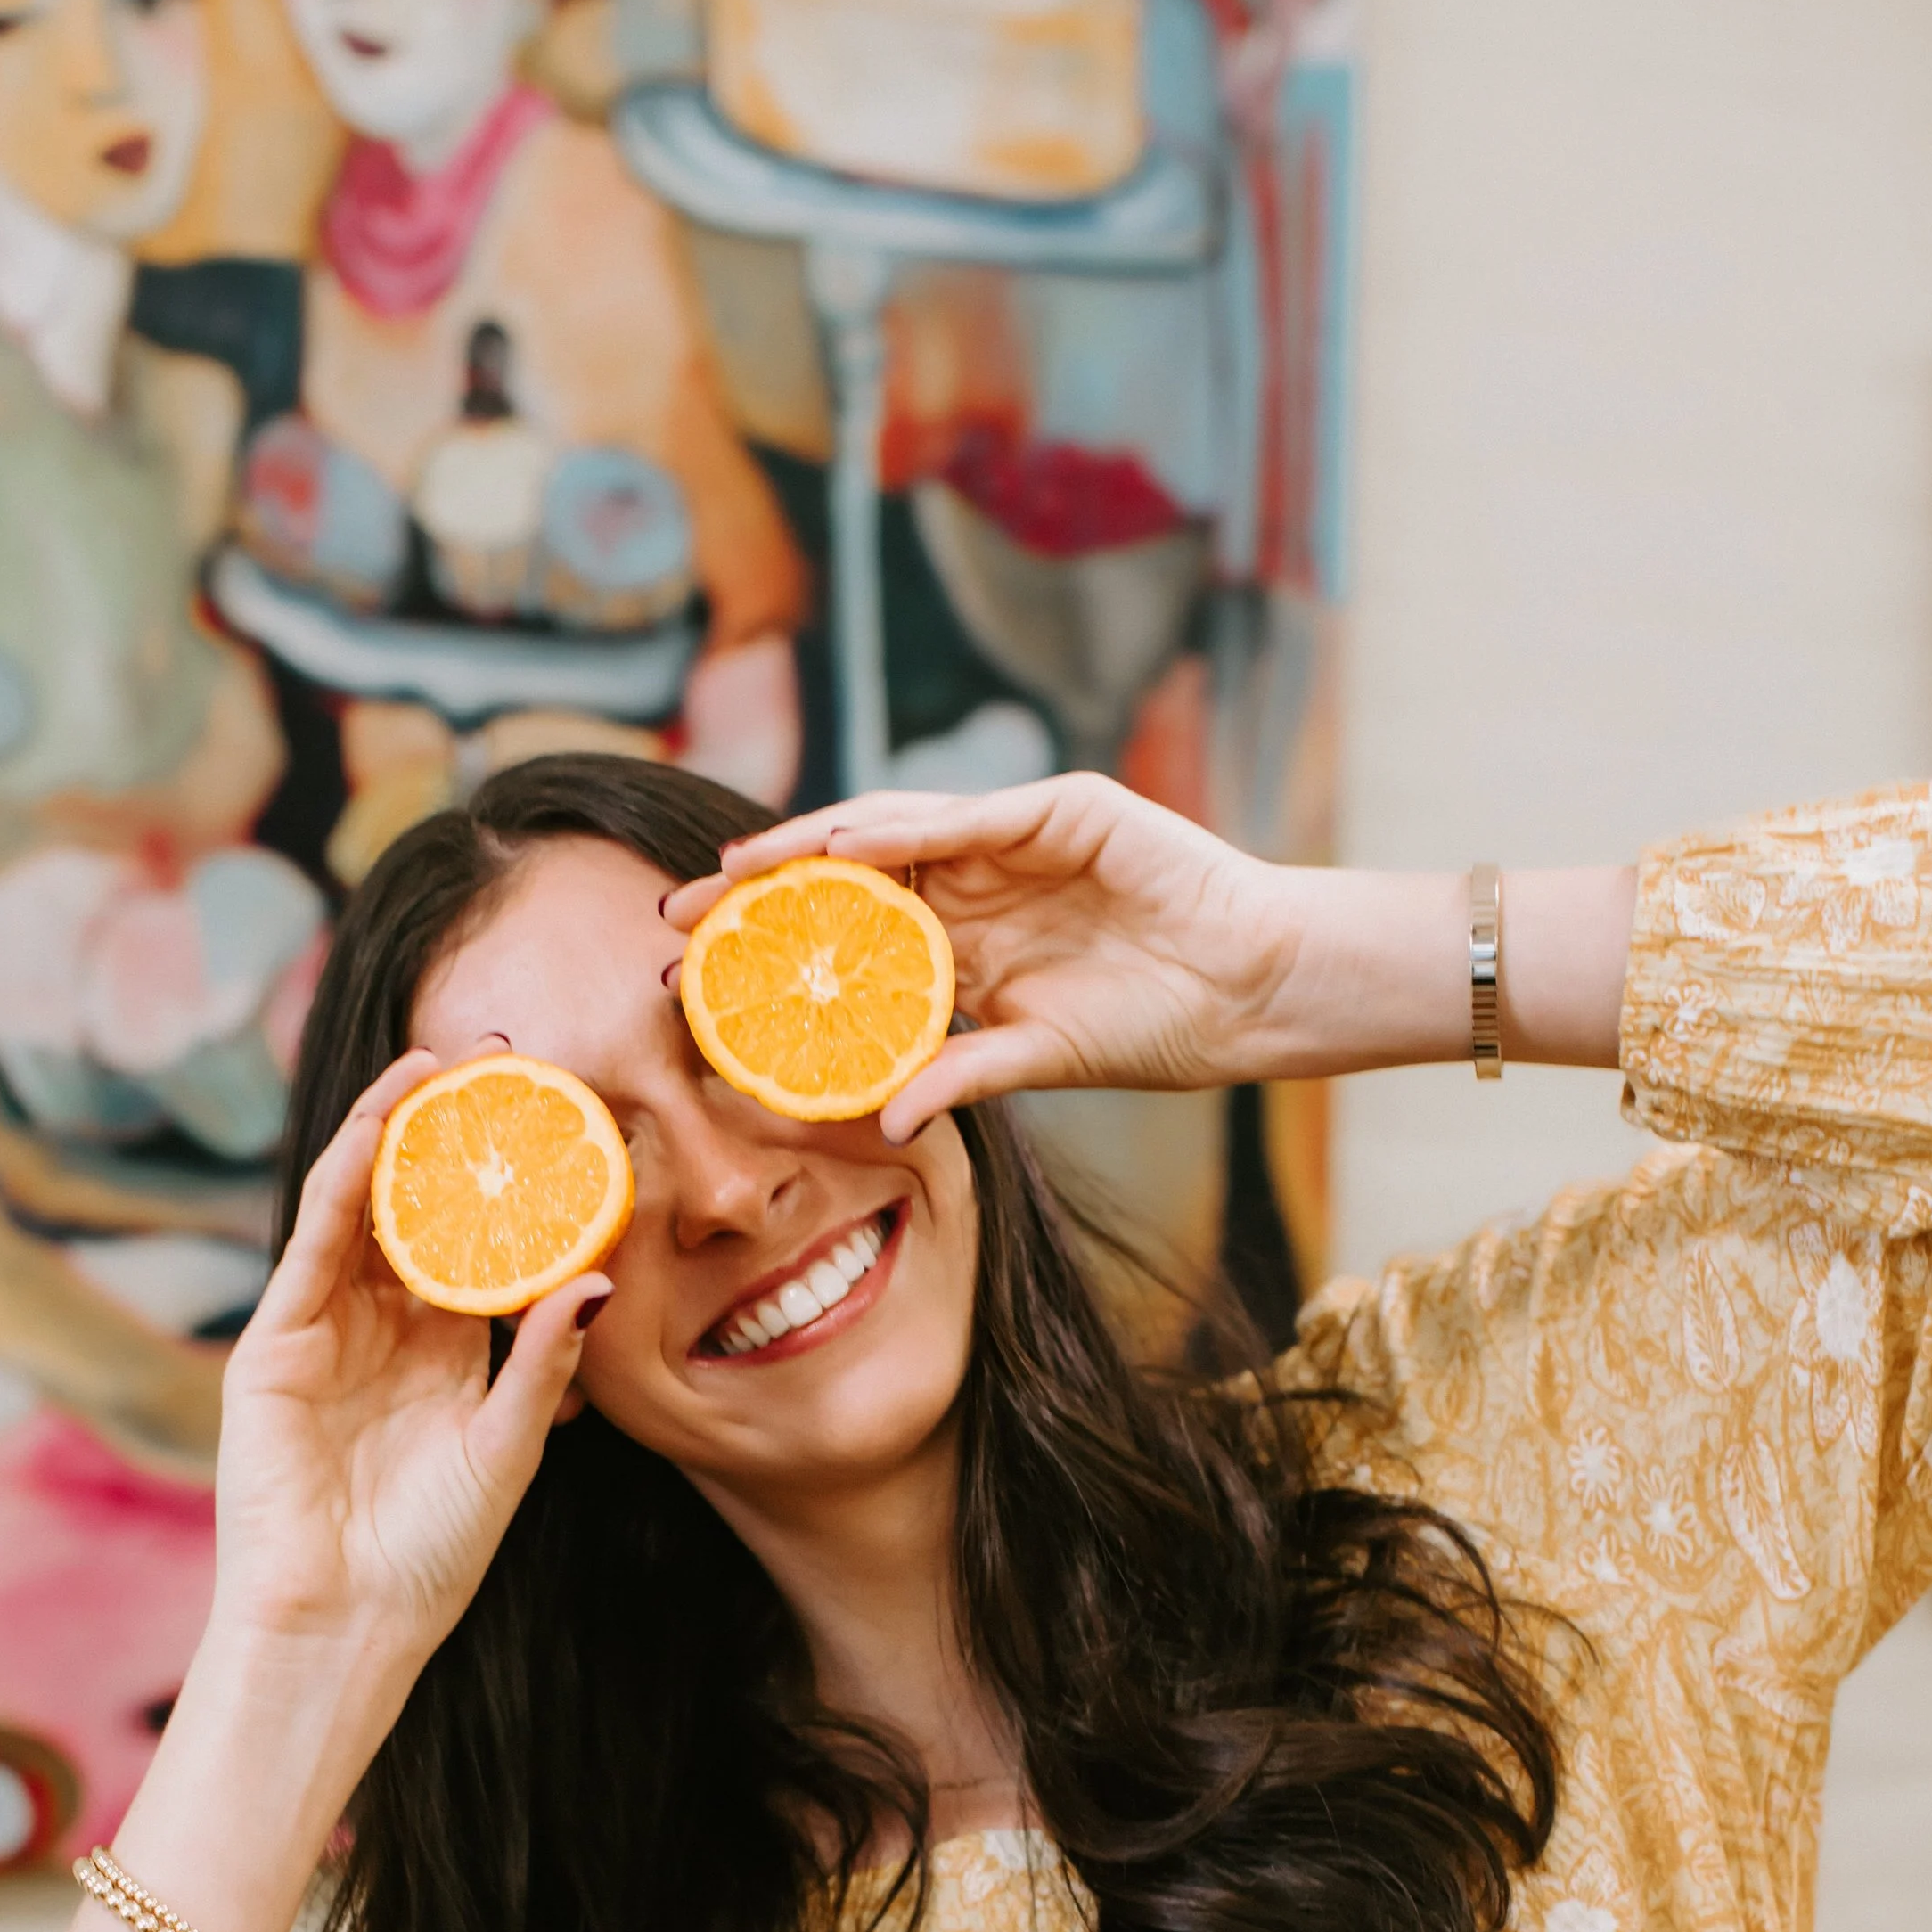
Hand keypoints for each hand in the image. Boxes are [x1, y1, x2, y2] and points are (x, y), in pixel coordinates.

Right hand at [211, 1047, 608, 1678]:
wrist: (346, 1623)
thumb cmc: (431, 1555)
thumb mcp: (508, 1447)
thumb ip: (543, 1362)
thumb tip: (596, 1277)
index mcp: (444, 1354)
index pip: (477, 1244)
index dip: (510, 1183)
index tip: (559, 1118)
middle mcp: (383, 1330)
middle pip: (416, 1208)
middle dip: (450, 1134)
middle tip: (501, 1059)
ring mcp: (324, 1330)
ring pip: (361, 1207)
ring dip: (392, 1130)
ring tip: (436, 1063)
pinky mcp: (275, 1343)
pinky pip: (314, 1241)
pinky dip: (345, 1177)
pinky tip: (379, 1124)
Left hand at [663, 772, 1302, 1138]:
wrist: (1255, 990)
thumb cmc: (1163, 1026)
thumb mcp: (1040, 1057)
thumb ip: (962, 1074)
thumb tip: (883, 1122)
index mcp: (969, 942)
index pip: (851, 936)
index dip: (775, 948)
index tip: (693, 975)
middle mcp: (979, 882)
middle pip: (850, 877)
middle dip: (761, 893)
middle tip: (675, 916)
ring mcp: (1017, 838)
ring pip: (891, 834)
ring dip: (808, 850)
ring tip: (733, 876)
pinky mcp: (1062, 809)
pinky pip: (964, 817)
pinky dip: (899, 828)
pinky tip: (837, 847)